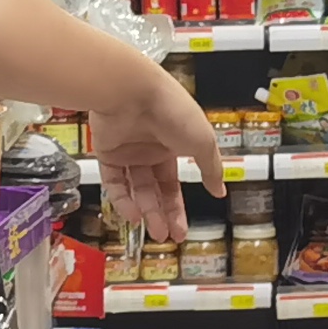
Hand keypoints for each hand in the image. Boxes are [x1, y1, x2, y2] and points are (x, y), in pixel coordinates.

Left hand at [88, 55, 226, 244]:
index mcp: (174, 144)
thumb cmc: (173, 110)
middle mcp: (150, 148)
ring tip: (154, 231)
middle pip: (156, 189)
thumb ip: (212, 168)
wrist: (132, 91)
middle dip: (163, 214)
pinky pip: (114, 182)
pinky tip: (134, 214)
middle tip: (169, 237)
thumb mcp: (202, 141)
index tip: (184, 228)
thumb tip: (221, 190)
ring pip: (136, 189)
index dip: (179, 206)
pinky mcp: (107, 152)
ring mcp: (127, 151)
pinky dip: (123, 199)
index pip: (174, 182)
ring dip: (146, 211)